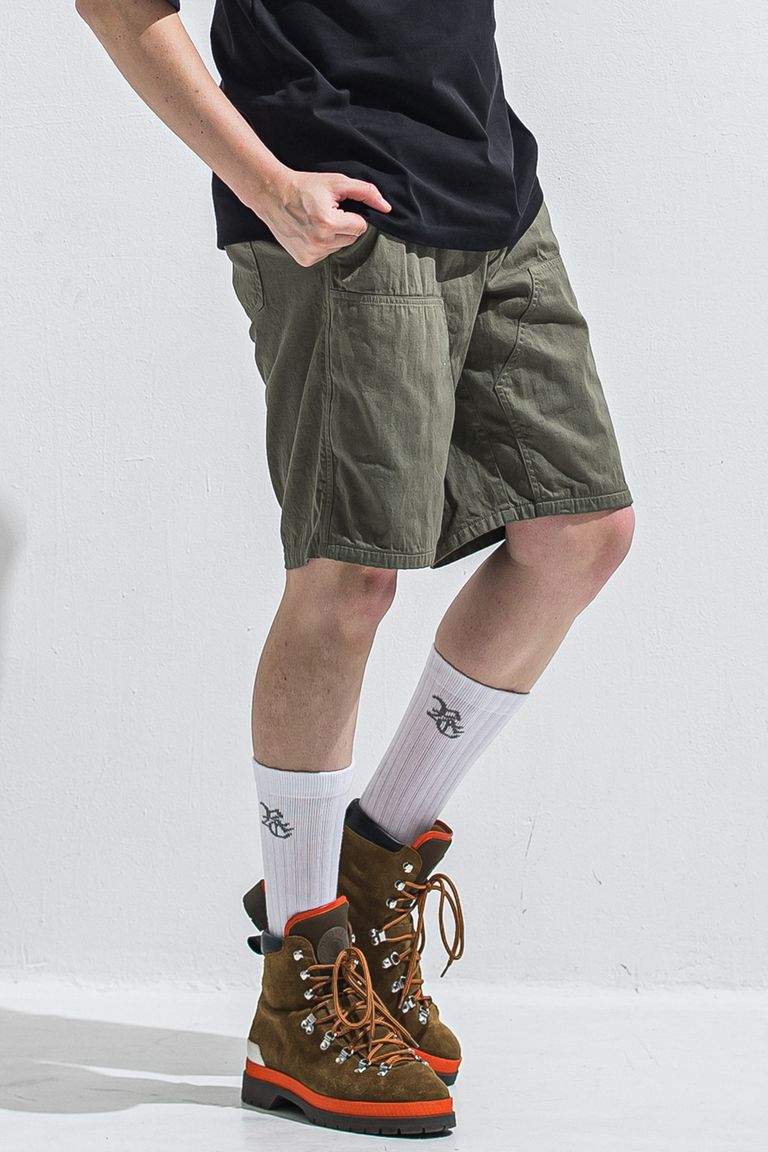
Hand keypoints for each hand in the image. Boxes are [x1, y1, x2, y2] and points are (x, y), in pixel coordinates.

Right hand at [251, 167, 391, 266]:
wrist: (272, 194)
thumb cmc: (304, 186)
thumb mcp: (336, 183)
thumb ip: (366, 192)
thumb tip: (386, 208)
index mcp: (329, 224)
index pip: (360, 227)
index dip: (351, 215)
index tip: (335, 206)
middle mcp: (320, 243)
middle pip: (351, 239)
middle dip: (344, 226)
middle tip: (325, 212)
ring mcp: (311, 254)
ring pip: (339, 247)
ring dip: (333, 236)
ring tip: (315, 221)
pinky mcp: (305, 260)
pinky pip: (325, 254)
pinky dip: (322, 244)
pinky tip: (309, 231)